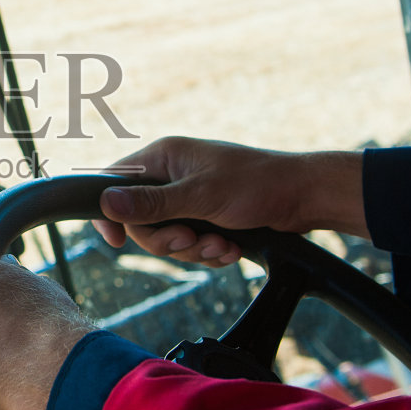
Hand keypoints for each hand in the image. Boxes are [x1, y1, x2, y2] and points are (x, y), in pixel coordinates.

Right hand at [92, 136, 367, 266]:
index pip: (114, 182)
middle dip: (168, 239)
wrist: (304, 198)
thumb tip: (106, 204)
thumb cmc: (257, 184)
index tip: (116, 241)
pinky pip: (190, 245)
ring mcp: (189, 197)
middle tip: (192, 240)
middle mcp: (172, 175)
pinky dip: (209, 251)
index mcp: (163, 157)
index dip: (110, 213)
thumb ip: (153, 203)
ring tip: (222, 245)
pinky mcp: (206, 216)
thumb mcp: (201, 196)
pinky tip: (231, 248)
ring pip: (167, 237)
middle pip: (141, 220)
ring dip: (195, 249)